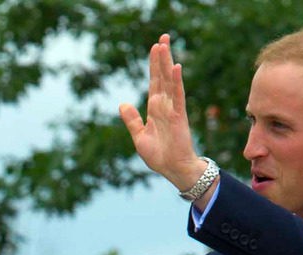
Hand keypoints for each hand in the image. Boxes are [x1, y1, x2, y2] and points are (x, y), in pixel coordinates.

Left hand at [119, 33, 203, 190]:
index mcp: (155, 109)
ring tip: (165, 43)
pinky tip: (176, 67)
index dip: (153, 65)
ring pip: (170, 80)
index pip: (154, 82)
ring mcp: (172, 108)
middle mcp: (164, 105)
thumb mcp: (139, 137)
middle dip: (161, 57)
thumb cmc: (159, 156)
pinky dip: (177, 81)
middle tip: (163, 37)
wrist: (172, 169)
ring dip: (167, 62)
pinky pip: (178, 95)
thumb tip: (123, 104)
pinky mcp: (179, 116)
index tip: (155, 47)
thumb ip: (132, 120)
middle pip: (162, 76)